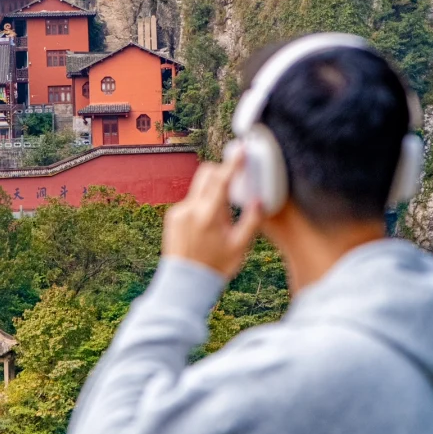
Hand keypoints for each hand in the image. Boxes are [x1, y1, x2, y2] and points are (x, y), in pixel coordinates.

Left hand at [162, 155, 262, 279]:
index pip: (222, 180)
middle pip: (206, 174)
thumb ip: (251, 221)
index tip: (240, 150)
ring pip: (198, 189)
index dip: (233, 163)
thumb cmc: (215, 267)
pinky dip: (201, 204)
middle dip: (220, 172)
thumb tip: (259, 200)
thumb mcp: (240, 246)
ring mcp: (179, 212)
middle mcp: (190, 209)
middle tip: (233, 180)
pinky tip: (206, 226)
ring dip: (212, 192)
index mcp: (209, 215)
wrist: (185, 284)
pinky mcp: (172, 217)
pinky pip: (190, 201)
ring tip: (220, 218)